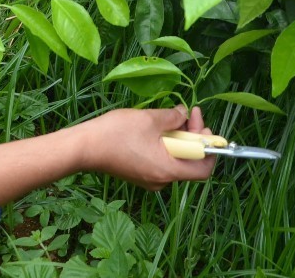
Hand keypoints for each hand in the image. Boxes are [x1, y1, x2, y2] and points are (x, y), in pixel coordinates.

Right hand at [77, 105, 216, 190]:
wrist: (84, 147)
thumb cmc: (117, 133)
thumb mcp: (149, 119)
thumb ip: (173, 117)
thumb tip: (184, 114)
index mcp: (168, 170)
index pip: (204, 169)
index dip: (210, 148)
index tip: (204, 126)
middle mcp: (161, 180)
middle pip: (189, 162)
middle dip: (191, 136)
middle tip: (187, 114)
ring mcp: (149, 179)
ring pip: (174, 160)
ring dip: (177, 139)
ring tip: (170, 118)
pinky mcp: (139, 174)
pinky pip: (160, 161)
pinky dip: (164, 145)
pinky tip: (156, 128)